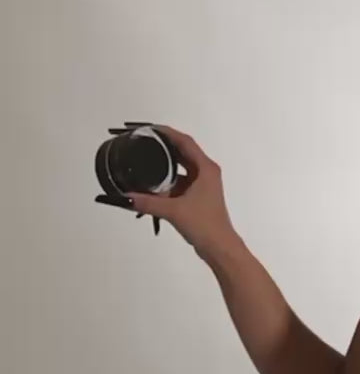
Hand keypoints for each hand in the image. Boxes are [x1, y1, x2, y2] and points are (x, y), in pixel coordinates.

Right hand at [118, 125, 239, 258]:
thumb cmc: (206, 225)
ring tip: (144, 161)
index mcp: (206, 169)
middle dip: (164, 147)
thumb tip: (127, 198)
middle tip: (145, 142)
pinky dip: (166, 182)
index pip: (186, 142)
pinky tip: (151, 186)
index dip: (168, 133)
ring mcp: (202, 184)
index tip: (152, 128)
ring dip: (164, 166)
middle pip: (183, 152)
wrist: (218, 245)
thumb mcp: (173, 211)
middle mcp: (206, 173)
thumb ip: (148, 203)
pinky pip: (179, 182)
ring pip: (180, 168)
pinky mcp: (197, 195)